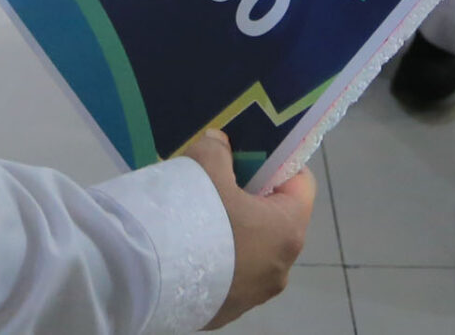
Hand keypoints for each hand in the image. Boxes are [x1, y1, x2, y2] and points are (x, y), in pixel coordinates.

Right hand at [183, 129, 313, 327]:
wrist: (152, 279)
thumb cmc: (195, 218)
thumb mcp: (205, 167)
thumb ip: (217, 149)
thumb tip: (219, 143)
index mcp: (288, 230)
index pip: (302, 184)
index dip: (278, 163)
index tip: (250, 156)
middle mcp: (281, 267)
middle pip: (276, 219)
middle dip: (252, 197)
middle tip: (220, 182)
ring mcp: (256, 293)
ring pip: (253, 250)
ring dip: (234, 231)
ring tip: (200, 217)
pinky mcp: (230, 310)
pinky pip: (232, 275)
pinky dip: (219, 258)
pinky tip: (190, 248)